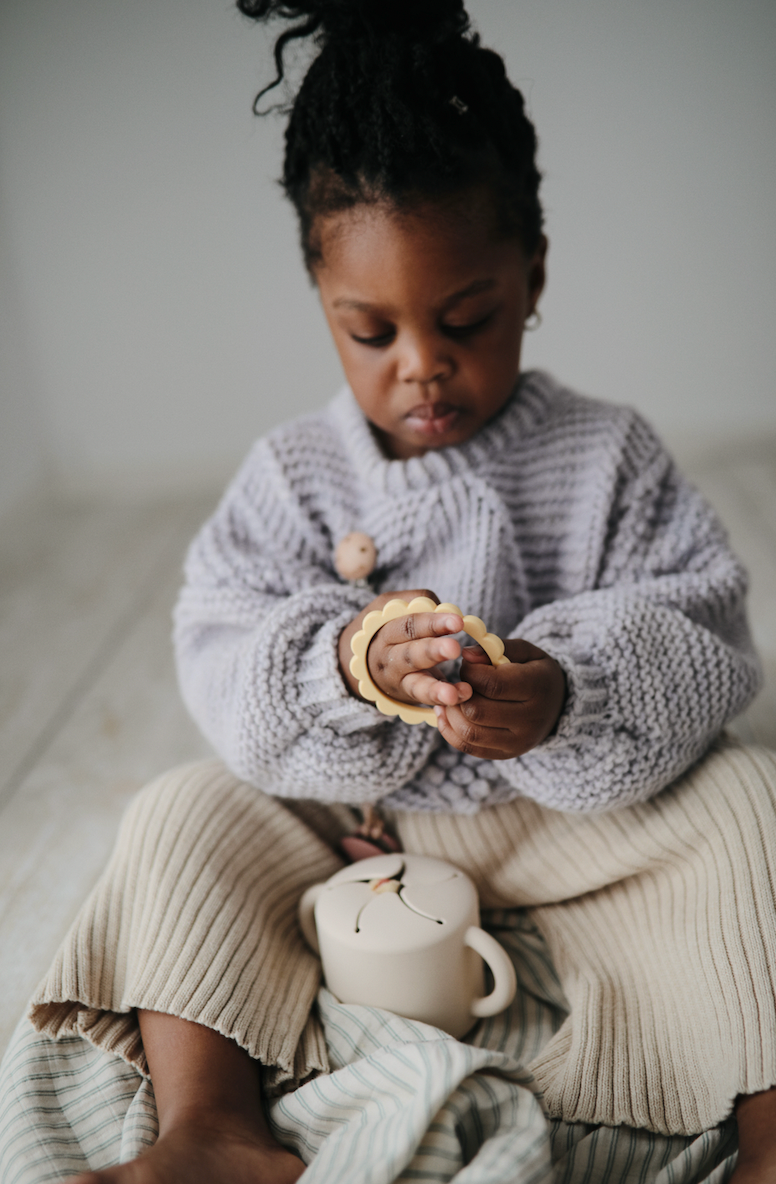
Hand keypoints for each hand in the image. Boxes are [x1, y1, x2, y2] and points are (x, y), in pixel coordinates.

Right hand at [338, 589, 472, 708]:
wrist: (361, 663)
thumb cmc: (385, 628)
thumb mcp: (390, 608)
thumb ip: (417, 602)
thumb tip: (445, 608)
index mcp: (385, 633)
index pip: (409, 626)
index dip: (433, 623)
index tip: (457, 621)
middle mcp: (388, 660)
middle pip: (410, 655)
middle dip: (433, 652)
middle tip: (454, 649)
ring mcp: (398, 681)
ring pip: (415, 686)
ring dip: (435, 690)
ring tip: (453, 693)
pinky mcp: (408, 697)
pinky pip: (425, 701)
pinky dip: (442, 701)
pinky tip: (460, 697)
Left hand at [434, 638, 565, 758]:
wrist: (556, 705)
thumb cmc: (535, 672)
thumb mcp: (525, 652)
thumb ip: (497, 648)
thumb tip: (466, 655)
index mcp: (537, 688)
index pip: (493, 685)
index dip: (470, 673)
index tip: (468, 666)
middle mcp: (530, 720)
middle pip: (478, 711)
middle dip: (459, 695)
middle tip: (458, 684)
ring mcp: (519, 742)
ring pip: (470, 733)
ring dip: (451, 714)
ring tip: (450, 699)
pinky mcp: (506, 754)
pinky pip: (469, 748)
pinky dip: (451, 731)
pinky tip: (447, 714)